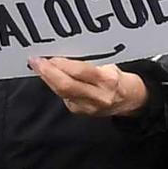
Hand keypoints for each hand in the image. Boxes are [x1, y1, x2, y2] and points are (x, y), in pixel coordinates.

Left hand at [31, 54, 149, 118]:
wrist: (131, 102)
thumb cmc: (120, 80)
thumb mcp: (110, 66)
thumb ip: (89, 65)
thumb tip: (64, 58)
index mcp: (108, 81)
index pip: (80, 72)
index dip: (62, 64)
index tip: (50, 56)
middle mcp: (98, 96)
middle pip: (66, 86)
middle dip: (48, 73)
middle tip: (36, 61)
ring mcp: (88, 107)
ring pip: (61, 93)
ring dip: (47, 79)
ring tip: (38, 67)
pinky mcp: (80, 112)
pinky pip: (63, 97)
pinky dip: (55, 85)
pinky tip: (49, 77)